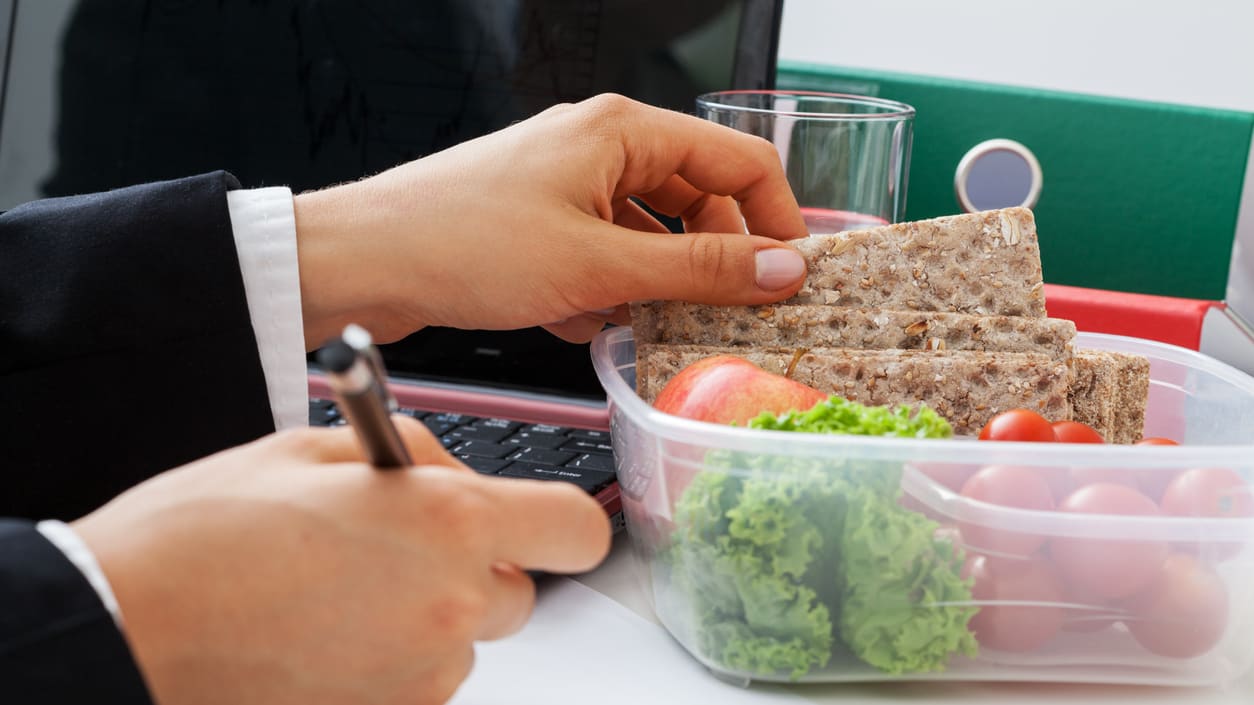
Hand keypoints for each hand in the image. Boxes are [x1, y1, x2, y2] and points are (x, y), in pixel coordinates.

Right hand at [73, 417, 610, 704]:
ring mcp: (420, 673)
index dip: (560, 521)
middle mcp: (449, 604)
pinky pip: (420, 679)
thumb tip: (452, 473)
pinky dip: (391, 656)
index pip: (576, 529)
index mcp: (445, 521)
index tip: (536, 518)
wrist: (128, 625)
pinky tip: (326, 630)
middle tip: (402, 544)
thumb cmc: (205, 535)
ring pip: (465, 638)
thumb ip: (412, 454)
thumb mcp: (313, 448)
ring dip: (428, 612)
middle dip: (476, 565)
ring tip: (341, 588)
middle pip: (518, 591)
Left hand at [293, 93, 808, 346]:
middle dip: (708, 262)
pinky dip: (602, 291)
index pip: (738, 163)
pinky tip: (574, 318)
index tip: (793, 278)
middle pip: (695, 201)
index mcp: (622, 130)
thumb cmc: (459, 242)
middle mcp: (598, 147)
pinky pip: (603, 255)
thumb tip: (777, 270)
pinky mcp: (540, 223)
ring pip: (647, 236)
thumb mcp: (598, 265)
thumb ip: (698, 267)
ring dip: (650, 284)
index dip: (777, 221)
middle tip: (723, 317)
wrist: (360, 264)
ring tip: (635, 324)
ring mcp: (567, 185)